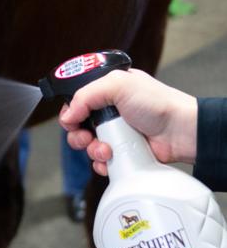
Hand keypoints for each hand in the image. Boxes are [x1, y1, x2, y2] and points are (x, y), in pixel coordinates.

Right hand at [59, 69, 197, 175]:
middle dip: (78, 136)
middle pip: (77, 127)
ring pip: (87, 147)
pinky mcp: (121, 152)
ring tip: (107, 150)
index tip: (74, 120)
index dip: (70, 113)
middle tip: (88, 138)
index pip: (76, 102)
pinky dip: (103, 163)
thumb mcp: (118, 84)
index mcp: (106, 92)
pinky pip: (100, 162)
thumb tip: (67, 116)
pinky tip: (112, 159)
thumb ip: (85, 95)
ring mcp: (114, 133)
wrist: (180, 131)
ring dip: (93, 150)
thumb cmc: (157, 103)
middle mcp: (108, 112)